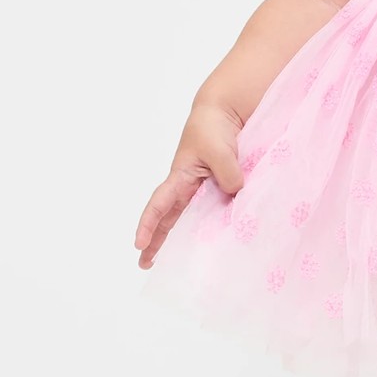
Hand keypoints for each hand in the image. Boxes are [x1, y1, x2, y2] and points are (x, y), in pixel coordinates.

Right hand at [135, 102, 245, 268]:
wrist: (227, 112)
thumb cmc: (212, 126)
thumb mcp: (217, 148)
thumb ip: (227, 173)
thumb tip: (237, 194)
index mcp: (180, 176)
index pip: (160, 204)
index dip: (149, 224)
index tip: (139, 244)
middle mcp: (189, 186)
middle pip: (169, 218)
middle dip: (157, 241)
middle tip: (146, 264)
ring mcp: (205, 188)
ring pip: (193, 218)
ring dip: (188, 238)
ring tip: (183, 263)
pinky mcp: (223, 187)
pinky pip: (219, 209)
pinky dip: (219, 225)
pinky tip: (224, 241)